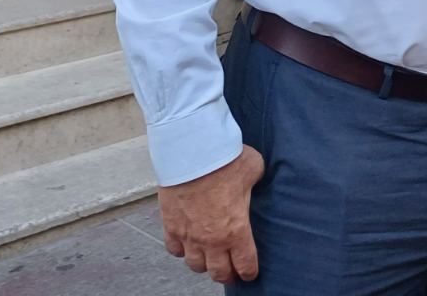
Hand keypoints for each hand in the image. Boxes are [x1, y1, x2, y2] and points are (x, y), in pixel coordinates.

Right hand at [157, 146, 263, 283]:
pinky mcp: (171, 225)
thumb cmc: (224, 159)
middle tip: (230, 269)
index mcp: (237, 231)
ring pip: (195, 265)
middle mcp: (212, 240)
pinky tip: (187, 241)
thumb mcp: (253, 168)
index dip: (248, 272)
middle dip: (226, 274)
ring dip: (203, 263)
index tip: (249, 272)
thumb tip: (254, 176)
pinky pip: (174, 250)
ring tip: (208, 256)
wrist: (191, 151)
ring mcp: (189, 235)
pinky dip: (181, 249)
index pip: (245, 266)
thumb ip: (255, 180)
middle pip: (219, 273)